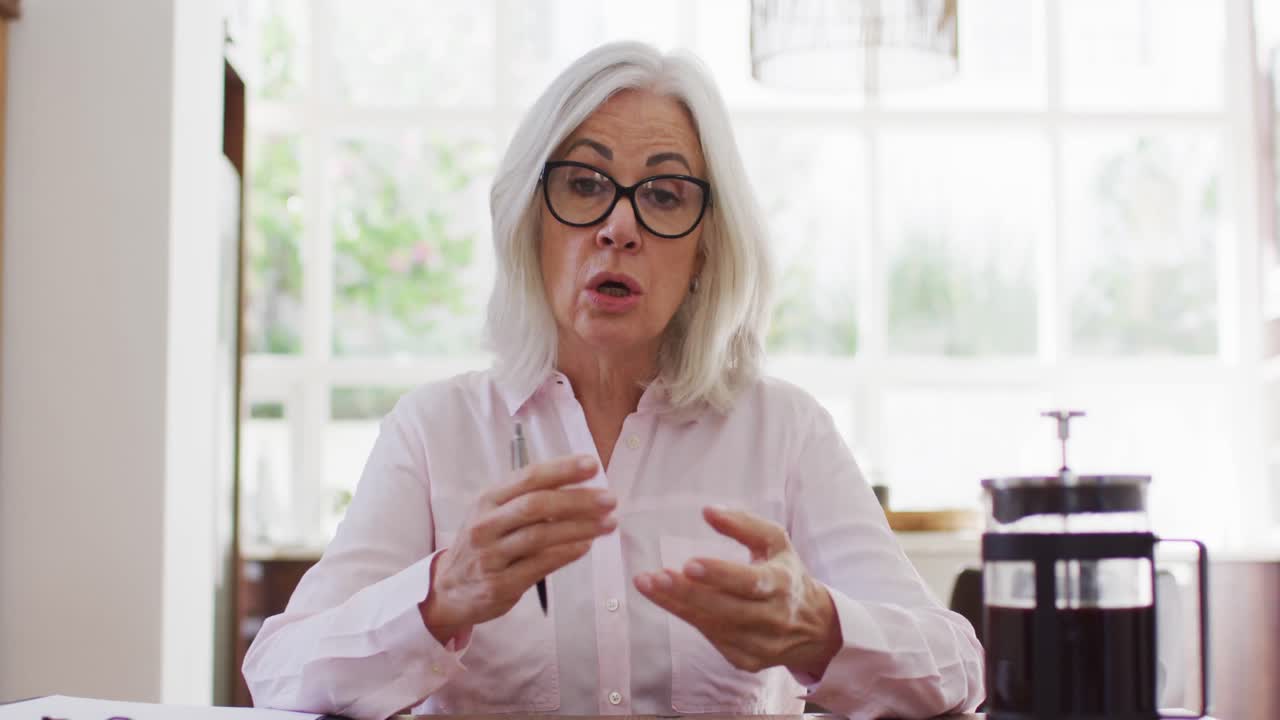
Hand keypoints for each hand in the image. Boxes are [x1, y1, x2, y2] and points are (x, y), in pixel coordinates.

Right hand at [421, 454, 615, 642]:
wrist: (447, 590)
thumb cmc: (483, 545)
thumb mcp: (494, 515)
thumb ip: (527, 499)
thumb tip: (579, 486)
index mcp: (488, 500)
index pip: (528, 477)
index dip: (562, 469)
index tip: (592, 465)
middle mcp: (487, 525)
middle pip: (537, 505)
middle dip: (577, 499)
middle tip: (609, 499)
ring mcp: (491, 555)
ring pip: (540, 535)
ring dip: (580, 527)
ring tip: (608, 523)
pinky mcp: (499, 584)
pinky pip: (539, 565)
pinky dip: (566, 553)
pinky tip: (586, 546)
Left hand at [633, 506, 842, 677]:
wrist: (815, 628)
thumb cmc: (787, 574)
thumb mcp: (775, 542)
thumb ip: (743, 523)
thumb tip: (707, 511)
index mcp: (782, 584)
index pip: (749, 582)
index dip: (719, 574)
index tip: (689, 564)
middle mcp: (773, 618)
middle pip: (725, 608)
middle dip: (687, 593)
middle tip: (655, 577)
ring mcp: (760, 644)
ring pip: (713, 625)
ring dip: (677, 605)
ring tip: (648, 585)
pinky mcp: (747, 660)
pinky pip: (712, 638)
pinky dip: (689, 618)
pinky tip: (667, 600)